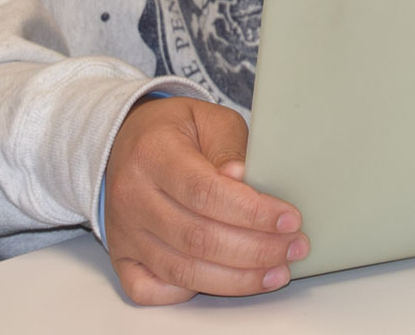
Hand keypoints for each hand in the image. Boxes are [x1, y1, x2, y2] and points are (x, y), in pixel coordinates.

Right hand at [103, 97, 307, 303]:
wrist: (127, 140)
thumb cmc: (175, 130)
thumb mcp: (210, 120)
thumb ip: (230, 149)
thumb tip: (244, 180)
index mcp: (153, 153)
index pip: (205, 192)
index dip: (252, 212)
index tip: (289, 218)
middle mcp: (132, 196)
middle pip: (198, 238)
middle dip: (255, 250)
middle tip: (294, 247)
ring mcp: (123, 231)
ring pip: (182, 270)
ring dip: (236, 278)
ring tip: (276, 271)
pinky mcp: (121, 256)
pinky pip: (151, 290)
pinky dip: (188, 294)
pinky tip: (222, 281)